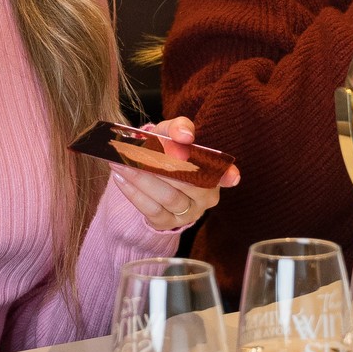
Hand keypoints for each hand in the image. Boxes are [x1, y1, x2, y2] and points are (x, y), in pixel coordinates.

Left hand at [110, 117, 240, 233]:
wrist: (148, 171)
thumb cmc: (166, 150)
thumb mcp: (171, 135)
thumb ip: (178, 128)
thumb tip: (185, 135)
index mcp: (215, 174)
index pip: (224, 175)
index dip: (228, 176)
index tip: (231, 177)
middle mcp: (207, 197)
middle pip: (187, 182)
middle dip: (161, 167)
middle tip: (136, 153)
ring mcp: (189, 213)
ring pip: (167, 197)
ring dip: (142, 179)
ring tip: (121, 163)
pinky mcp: (168, 223)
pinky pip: (151, 210)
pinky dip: (134, 193)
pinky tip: (121, 178)